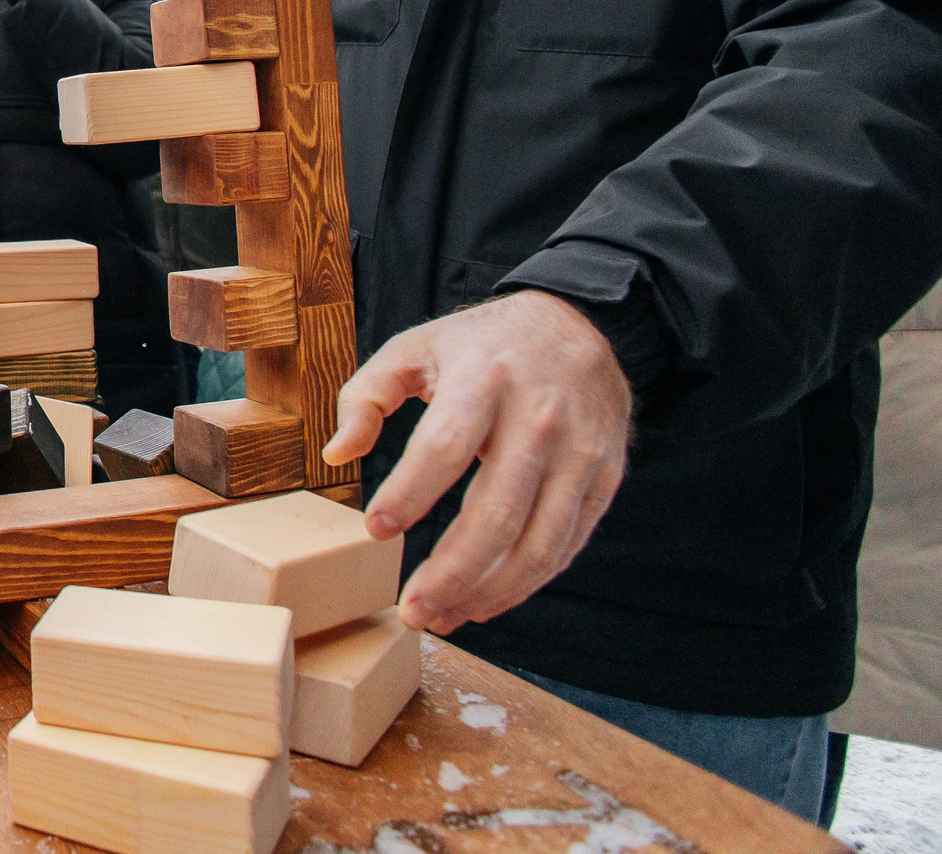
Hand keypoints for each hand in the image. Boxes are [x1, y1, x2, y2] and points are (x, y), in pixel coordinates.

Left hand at [325, 290, 631, 635]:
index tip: (376, 530)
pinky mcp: (605, 478)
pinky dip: (527, 582)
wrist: (577, 324)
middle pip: (495, 512)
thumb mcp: (414, 348)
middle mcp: (538, 419)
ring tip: (444, 616)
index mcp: (483, 381)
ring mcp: (579, 452)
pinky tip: (486, 600)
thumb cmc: (480, 346)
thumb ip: (366, 397)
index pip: (443, 447)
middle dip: (451, 571)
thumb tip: (336, 453)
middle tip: (411, 609)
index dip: (409, 493)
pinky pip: (566, 544)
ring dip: (489, 592)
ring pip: (538, 542)